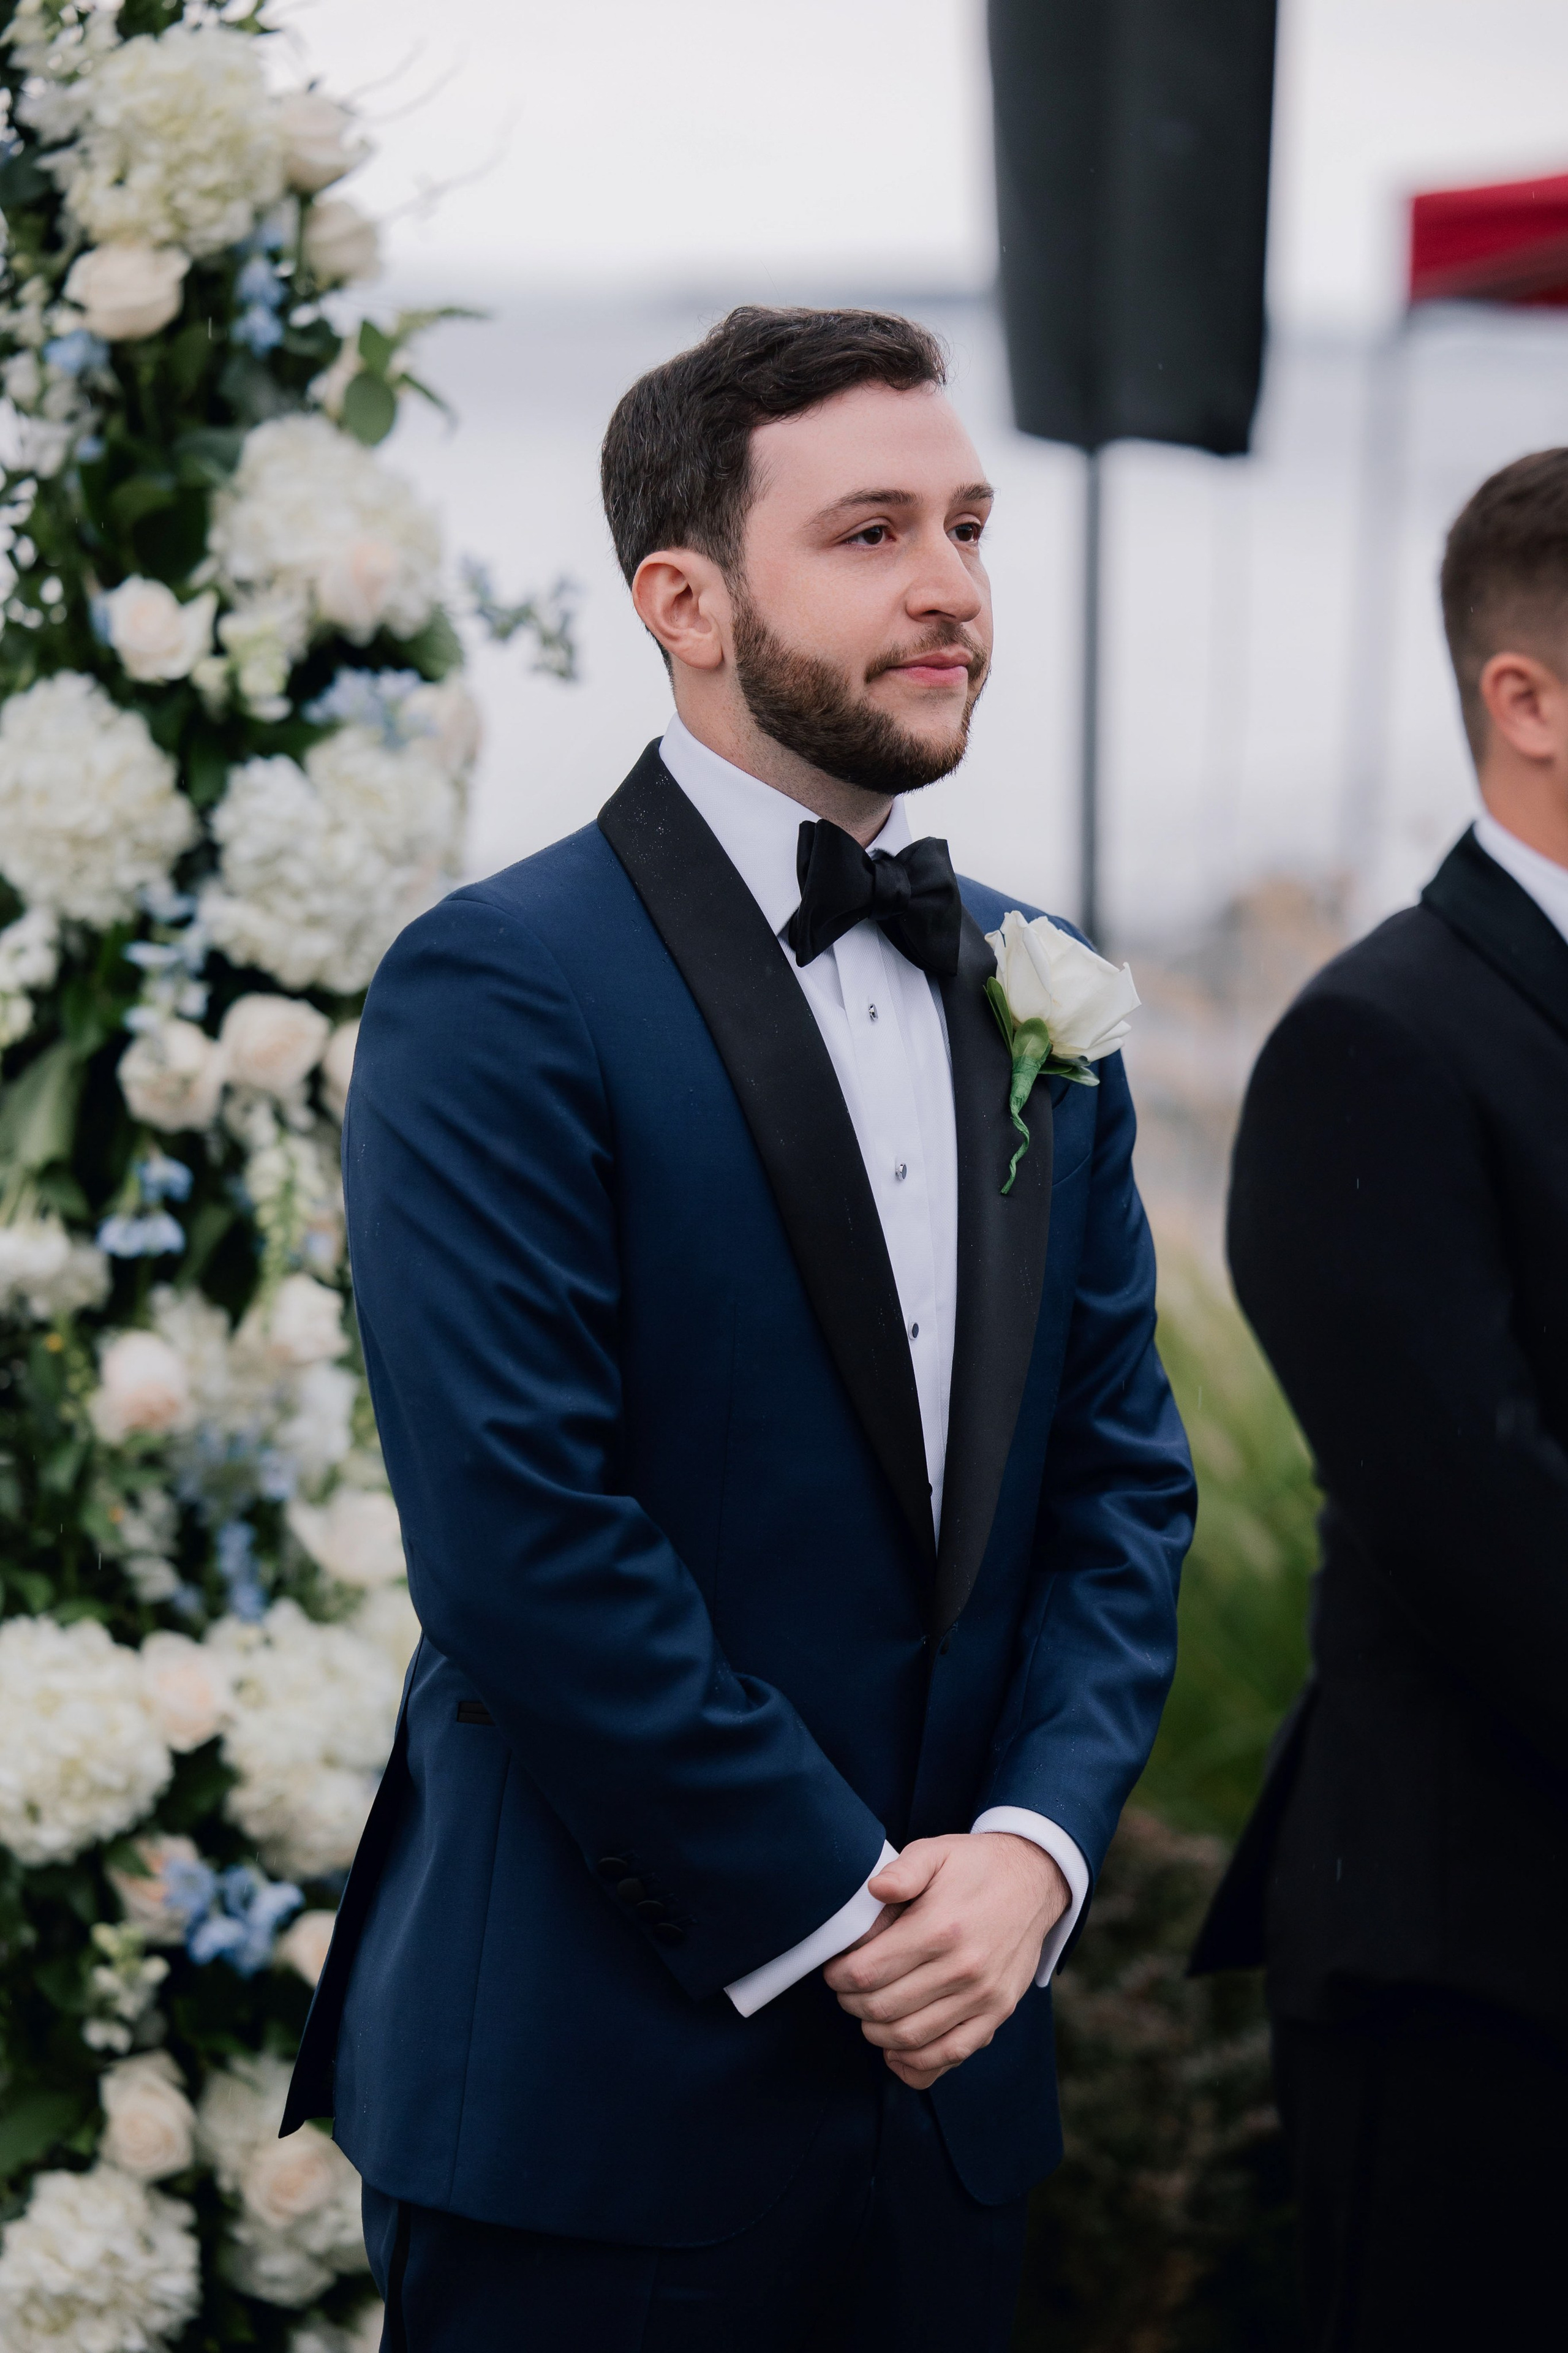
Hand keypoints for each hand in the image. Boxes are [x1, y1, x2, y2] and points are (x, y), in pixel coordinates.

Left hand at [822, 1832, 1068, 2089]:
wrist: (1034, 1880)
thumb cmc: (974, 1866)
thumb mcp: (935, 1852)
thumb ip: (902, 1870)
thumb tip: (873, 1889)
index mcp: (940, 1927)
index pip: (869, 1971)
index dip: (840, 1976)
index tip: (833, 1970)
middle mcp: (963, 1968)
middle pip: (885, 2008)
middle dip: (852, 2004)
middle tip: (845, 1991)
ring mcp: (983, 1996)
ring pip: (911, 2037)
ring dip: (876, 2033)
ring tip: (866, 2014)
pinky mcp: (997, 2013)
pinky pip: (951, 2055)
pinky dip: (916, 2063)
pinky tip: (896, 2051)